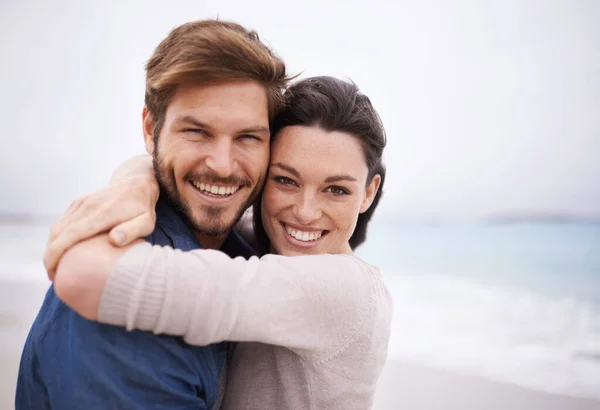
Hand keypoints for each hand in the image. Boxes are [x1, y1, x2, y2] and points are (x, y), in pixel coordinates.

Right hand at [44, 175, 158, 279]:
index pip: (71, 234)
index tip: (54, 273)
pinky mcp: (78, 203)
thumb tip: (114, 240)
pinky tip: (61, 251)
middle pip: (58, 233)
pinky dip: (56, 238)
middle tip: (54, 276)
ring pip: (56, 227)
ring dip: (51, 247)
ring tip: (56, 267)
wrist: (136, 182)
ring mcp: (80, 203)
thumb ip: (132, 231)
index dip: (57, 254)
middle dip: (50, 256)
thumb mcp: (146, 222)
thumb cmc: (143, 208)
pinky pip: (61, 222)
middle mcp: (87, 206)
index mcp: (102, 213)